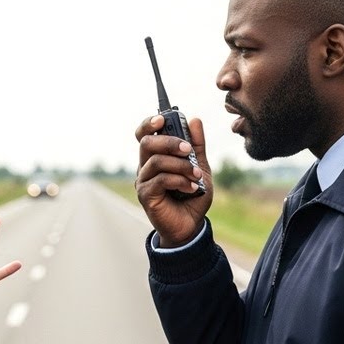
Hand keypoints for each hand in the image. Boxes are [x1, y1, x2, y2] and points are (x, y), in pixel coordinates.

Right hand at [134, 114, 213, 246]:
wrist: (191, 224)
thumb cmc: (192, 195)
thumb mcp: (200, 166)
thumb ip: (197, 145)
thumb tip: (195, 120)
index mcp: (155, 156)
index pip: (143, 134)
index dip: (149, 123)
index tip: (162, 119)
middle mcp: (145, 166)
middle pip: (146, 143)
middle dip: (169, 142)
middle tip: (187, 150)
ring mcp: (143, 181)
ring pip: (156, 161)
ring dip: (181, 165)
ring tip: (196, 176)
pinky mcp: (146, 195)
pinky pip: (160, 180)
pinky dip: (180, 181)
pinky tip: (192, 188)